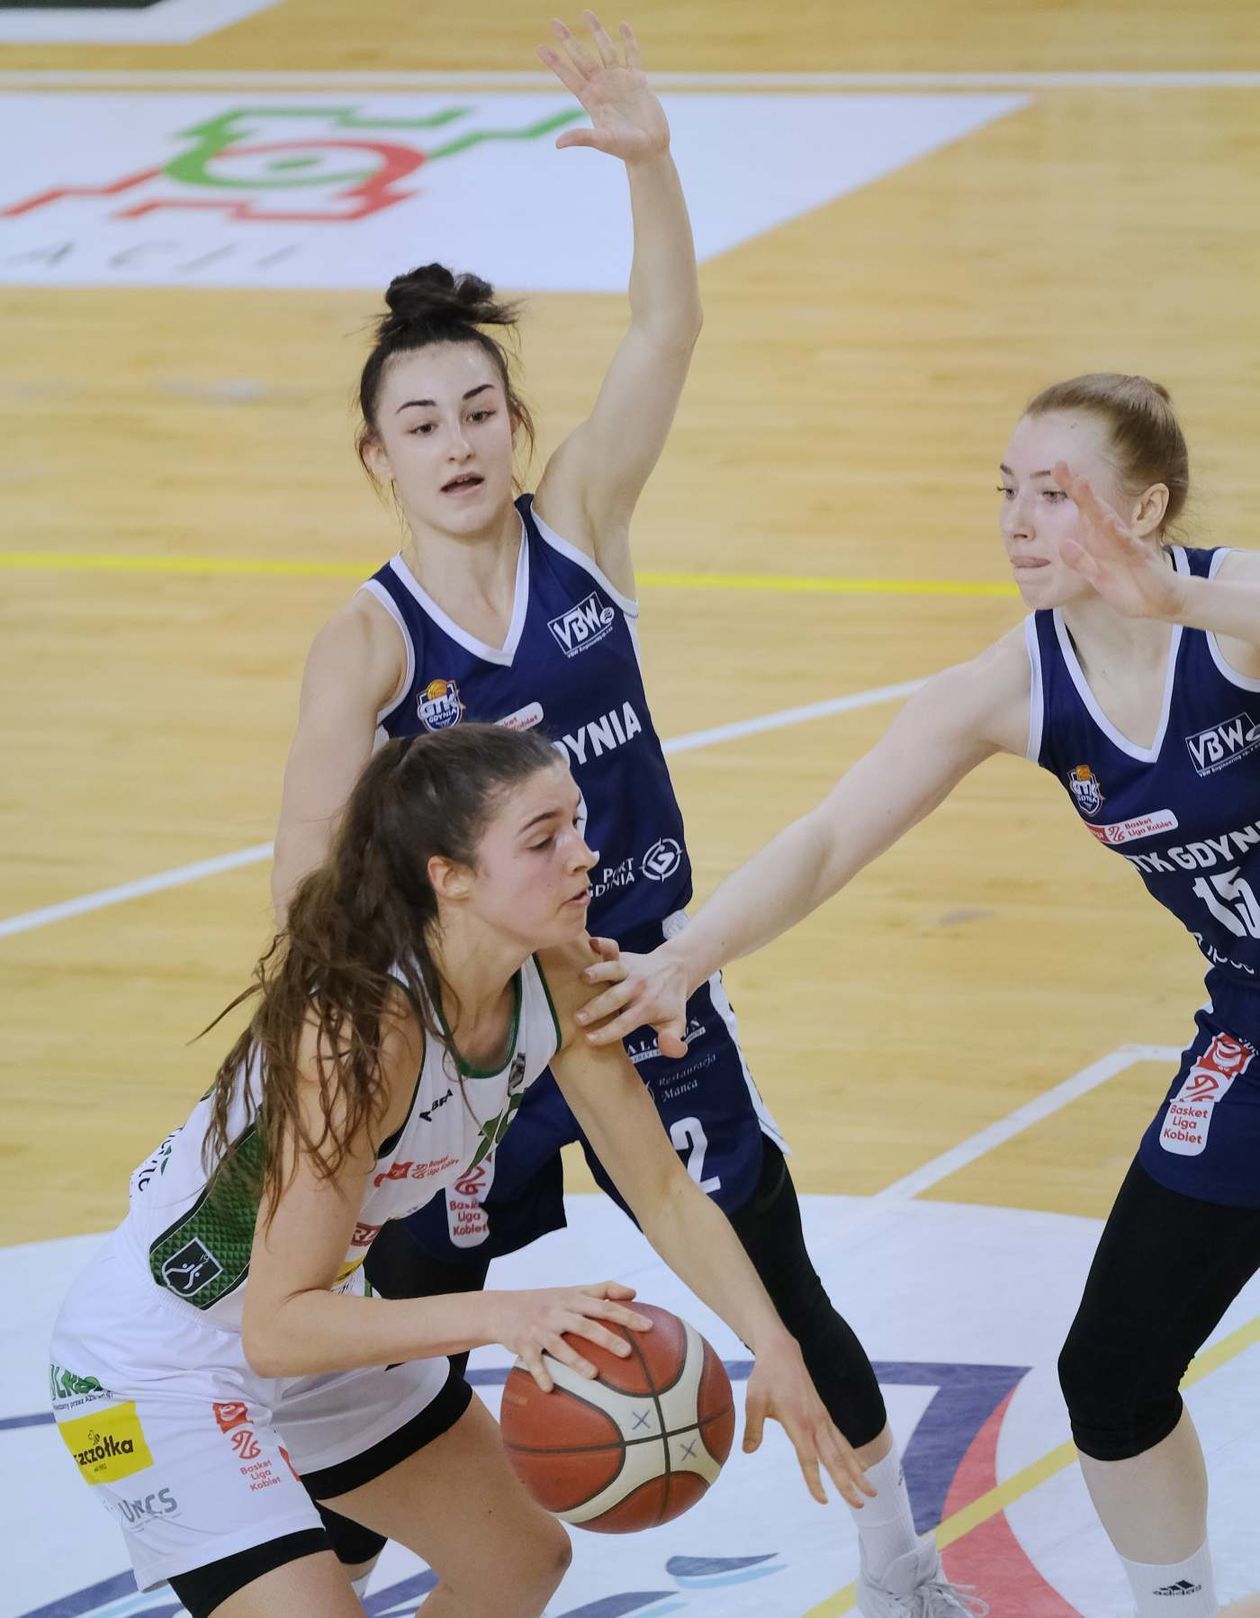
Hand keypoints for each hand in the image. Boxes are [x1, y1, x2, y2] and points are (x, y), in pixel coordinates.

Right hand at [491, 1281, 651, 1391]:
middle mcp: (558, 1311)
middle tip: (628, 1352)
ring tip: (593, 1375)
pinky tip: (550, 1389)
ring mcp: (540, 1328)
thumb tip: (635, 1293)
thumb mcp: (571, 1291)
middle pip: (586, 1324)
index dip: (627, 1314)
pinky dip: (541, 1373)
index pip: (604, 1304)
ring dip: (576, 1360)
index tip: (649, 1327)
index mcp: (573, 1299)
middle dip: (607, 1338)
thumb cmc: (545, 1301)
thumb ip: (602, 1290)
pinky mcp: (523, 1343)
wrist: (501, 1308)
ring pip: (560, 1344)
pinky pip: (533, 1361)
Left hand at [537, 12, 669, 162]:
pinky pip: (632, 55)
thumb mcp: (603, 142)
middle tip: (553, 22)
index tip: (540, 48)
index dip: (555, 62)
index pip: (569, 76)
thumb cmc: (626, 149)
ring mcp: (619, 81)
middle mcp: (602, 86)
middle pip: (581, 57)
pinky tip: (622, 25)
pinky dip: (628, 40)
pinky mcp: (637, 80)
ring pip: (605, 49)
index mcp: (591, 99)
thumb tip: (558, 144)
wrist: (650, 149)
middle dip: (568, 39)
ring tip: (586, 13)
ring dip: (596, 31)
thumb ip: (582, 138)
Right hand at [577, 941, 690, 1055]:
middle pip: (614, 998)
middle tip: (577, 1019)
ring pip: (612, 970)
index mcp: (647, 1007)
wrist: (677, 968)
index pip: (625, 1022)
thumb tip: (670, 1049)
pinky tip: (591, 942)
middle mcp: (637, 987)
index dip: (608, 1032)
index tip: (589, 1040)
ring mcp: (629, 970)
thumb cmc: (670, 1002)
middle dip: (596, 1008)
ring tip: (582, 978)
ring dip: (598, 972)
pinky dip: (602, 944)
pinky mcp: (623, 957)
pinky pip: (612, 949)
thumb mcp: (676, 1023)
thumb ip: (672, 1039)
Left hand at [743, 1338, 875, 1508]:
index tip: (823, 1501)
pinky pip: (841, 1439)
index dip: (815, 1480)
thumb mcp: (753, 1400)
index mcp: (799, 1422)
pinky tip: (861, 1468)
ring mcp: (823, 1418)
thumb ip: (752, 1427)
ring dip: (857, 1472)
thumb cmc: (765, 1377)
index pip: (809, 1458)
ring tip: (871, 1492)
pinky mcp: (824, 1414)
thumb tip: (748, 1451)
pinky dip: (852, 1455)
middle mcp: (816, 1423)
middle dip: (849, 1483)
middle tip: (861, 1505)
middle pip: (835, 1459)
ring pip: (844, 1451)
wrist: (782, 1352)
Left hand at [1054, 461, 1184, 619]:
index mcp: (1100, 542)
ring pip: (1108, 520)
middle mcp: (1113, 537)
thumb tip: (1063, 545)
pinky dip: (1117, 533)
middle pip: (1093, 508)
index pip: (1083, 513)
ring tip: (1080, 484)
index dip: (1071, 493)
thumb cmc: (1129, 588)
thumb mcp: (1098, 577)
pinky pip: (1127, 544)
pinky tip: (1107, 521)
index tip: (1056, 469)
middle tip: (1061, 466)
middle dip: (1077, 489)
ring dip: (1094, 503)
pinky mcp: (1140, 558)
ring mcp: (1127, 545)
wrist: (1160, 605)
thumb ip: (1082, 562)